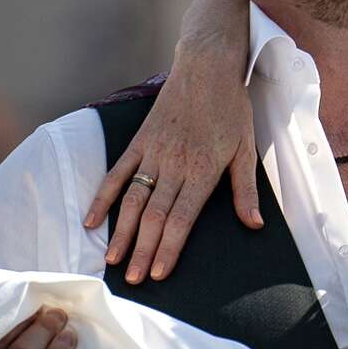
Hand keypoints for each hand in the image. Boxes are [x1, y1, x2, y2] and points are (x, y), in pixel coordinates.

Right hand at [84, 50, 259, 283]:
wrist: (208, 67)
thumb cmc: (231, 108)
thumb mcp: (247, 148)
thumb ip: (246, 189)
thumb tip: (255, 223)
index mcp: (203, 170)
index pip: (182, 218)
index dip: (169, 247)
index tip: (159, 273)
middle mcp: (175, 165)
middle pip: (154, 216)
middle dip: (142, 251)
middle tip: (132, 281)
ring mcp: (153, 153)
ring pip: (132, 199)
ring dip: (121, 232)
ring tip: (113, 260)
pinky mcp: (140, 141)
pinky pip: (117, 173)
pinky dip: (102, 198)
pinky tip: (92, 221)